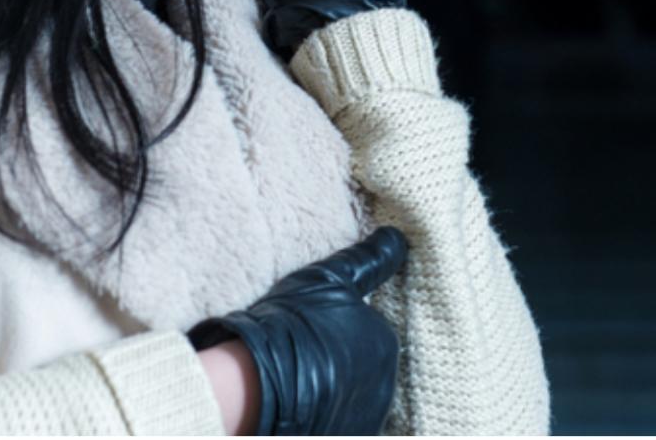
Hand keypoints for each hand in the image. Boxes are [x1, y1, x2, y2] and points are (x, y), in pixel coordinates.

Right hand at [187, 227, 408, 435]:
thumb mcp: (330, 278)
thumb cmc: (292, 324)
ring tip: (296, 385)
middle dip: (337, 366)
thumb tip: (399, 237)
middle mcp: (385, 384)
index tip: (307, 333)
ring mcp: (366, 417)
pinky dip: (325, 418)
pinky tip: (300, 409)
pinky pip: (340, 423)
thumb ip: (370, 260)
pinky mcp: (350, 437)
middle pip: (360, 370)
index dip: (332, 334)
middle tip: (300, 359)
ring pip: (350, 399)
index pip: (364, 336)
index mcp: (385, 341)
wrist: (257, 384)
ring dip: (332, 394)